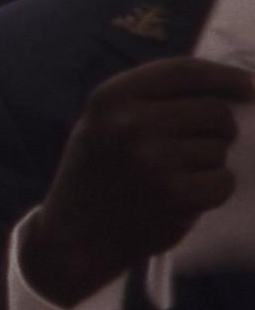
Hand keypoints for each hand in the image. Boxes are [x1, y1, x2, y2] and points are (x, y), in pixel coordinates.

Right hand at [25, 57, 254, 306]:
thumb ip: (153, 101)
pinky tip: (183, 199)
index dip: (226, 76)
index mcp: (111, 97)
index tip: (252, 87)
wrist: (72, 237)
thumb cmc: (100, 174)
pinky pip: (223, 181)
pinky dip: (213, 191)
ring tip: (173, 179)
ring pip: (219, 149)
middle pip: (214, 112)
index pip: (185, 72)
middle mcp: (129, 123)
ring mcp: (151, 158)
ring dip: (209, 165)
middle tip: (200, 148)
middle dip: (220, 130)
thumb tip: (236, 88)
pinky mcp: (172, 193)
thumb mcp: (105, 123)